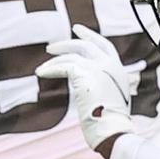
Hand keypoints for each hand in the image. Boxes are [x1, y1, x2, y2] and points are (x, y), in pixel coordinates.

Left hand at [38, 24, 134, 153]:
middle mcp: (111, 65)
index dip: (90, 36)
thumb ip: (100, 85)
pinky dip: (51, 69)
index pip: (105, 46)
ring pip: (73, 55)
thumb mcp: (109, 98)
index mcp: (119, 70)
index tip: (77, 30)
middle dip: (67, 43)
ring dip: (54, 60)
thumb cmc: (109, 121)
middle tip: (50, 47)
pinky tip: (41, 73)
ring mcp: (100, 68)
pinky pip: (64, 66)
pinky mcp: (87, 74)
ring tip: (40, 69)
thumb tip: (84, 84)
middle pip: (87, 45)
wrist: (113, 129)